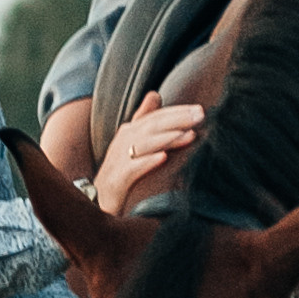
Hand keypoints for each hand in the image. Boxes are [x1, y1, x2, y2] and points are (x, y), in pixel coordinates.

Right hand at [94, 92, 204, 213]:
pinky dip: (147, 162)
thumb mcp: (133, 144)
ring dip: (167, 138)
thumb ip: (145, 121)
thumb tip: (155, 94)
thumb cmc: (120, 172)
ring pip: (144, 144)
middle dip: (178, 119)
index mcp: (129, 132)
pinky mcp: (116, 181)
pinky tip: (163, 158)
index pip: (156, 117)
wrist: (97, 202)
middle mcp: (122, 142)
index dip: (177, 111)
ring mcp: (118, 161)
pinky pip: (132, 169)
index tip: (200, 109)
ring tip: (190, 134)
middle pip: (152, 126)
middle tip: (201, 115)